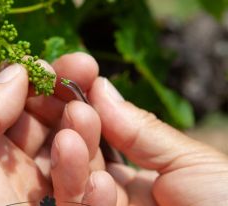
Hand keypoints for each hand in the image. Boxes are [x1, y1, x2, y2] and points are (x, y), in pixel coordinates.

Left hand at [0, 53, 108, 205]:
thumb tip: (17, 69)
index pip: (14, 104)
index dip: (37, 81)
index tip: (60, 65)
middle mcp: (14, 169)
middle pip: (49, 120)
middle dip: (68, 98)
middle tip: (86, 78)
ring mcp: (46, 192)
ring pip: (75, 149)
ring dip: (84, 132)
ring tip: (83, 122)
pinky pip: (90, 191)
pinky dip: (95, 183)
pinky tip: (96, 183)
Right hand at [83, 74, 227, 204]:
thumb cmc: (225, 203)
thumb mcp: (187, 162)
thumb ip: (139, 130)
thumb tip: (101, 87)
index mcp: (134, 180)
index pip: (97, 143)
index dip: (86, 116)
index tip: (79, 88)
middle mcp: (113, 199)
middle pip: (78, 163)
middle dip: (74, 132)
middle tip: (74, 107)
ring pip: (71, 190)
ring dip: (69, 162)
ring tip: (71, 133)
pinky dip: (84, 199)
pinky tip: (98, 181)